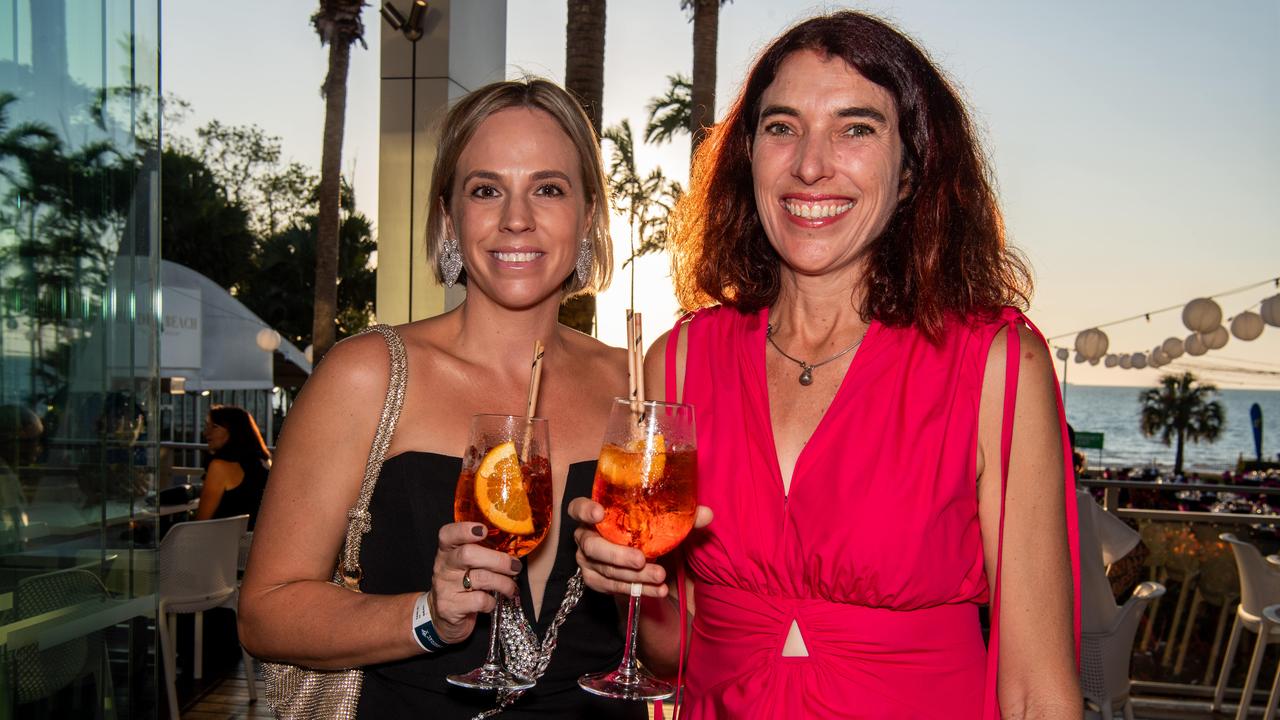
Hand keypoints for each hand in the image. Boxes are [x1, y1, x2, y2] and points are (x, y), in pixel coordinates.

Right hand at [429, 522, 521, 643]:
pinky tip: (491, 602)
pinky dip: (492, 602)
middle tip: (515, 566)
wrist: (442, 616)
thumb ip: (482, 552)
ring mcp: (445, 587)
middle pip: (468, 554)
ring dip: (503, 583)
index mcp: (447, 551)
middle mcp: (443, 566)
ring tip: (512, 587)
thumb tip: (513, 547)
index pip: (448, 534)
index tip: (483, 530)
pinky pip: (480, 600)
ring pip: (480, 578)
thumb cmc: (461, 584)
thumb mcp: (466, 565)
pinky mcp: (450, 608)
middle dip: (498, 560)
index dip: (464, 530)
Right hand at [569, 497, 712, 598]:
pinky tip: (657, 591)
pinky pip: (612, 588)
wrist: (639, 555)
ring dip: (632, 576)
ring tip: (659, 577)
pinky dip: (636, 590)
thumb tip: (707, 514)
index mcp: (595, 513)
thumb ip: (682, 517)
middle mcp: (585, 536)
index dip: (585, 510)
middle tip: (641, 559)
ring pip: (604, 571)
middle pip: (592, 546)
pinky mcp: (595, 580)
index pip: (577, 508)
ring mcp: (587, 561)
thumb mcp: (661, 521)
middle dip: (617, 554)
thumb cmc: (644, 529)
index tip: (600, 513)